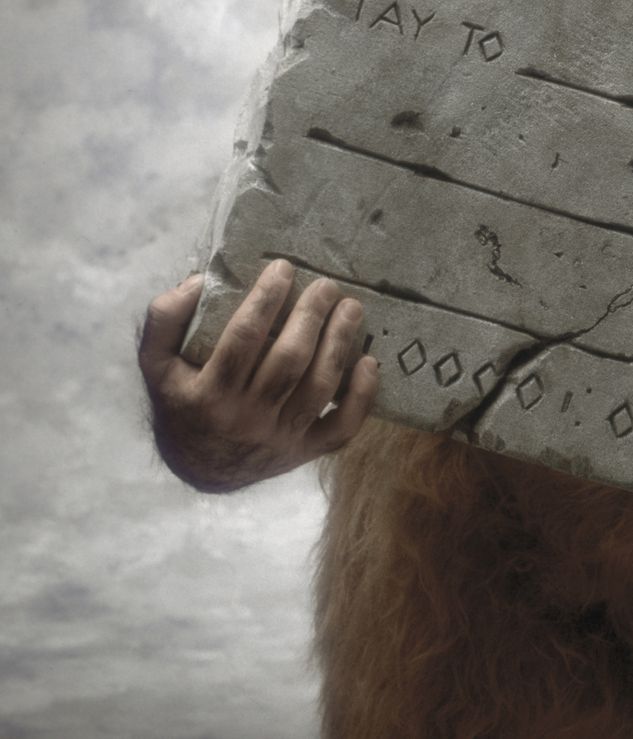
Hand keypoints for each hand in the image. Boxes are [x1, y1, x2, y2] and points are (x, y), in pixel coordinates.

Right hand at [139, 260, 378, 491]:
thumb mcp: (157, 364)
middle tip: (327, 286)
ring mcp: (278, 437)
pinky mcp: (303, 452)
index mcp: (206, 395)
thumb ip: (166, 320)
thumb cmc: (183, 402)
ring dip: (340, 343)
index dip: (265, 300)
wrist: (199, 469)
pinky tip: (369, 362)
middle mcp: (244, 418)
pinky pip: (341, 428)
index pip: (241, 339)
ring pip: (319, 387)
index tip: (283, 268)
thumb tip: (199, 282)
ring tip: (351, 308)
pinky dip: (361, 396)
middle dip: (311, 317)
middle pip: (289, 361)